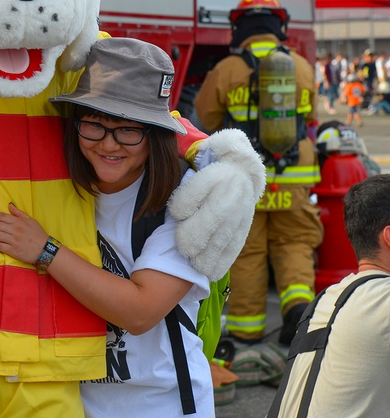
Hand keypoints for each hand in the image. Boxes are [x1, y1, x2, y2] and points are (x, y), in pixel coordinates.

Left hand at [0, 203, 49, 265]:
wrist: (45, 249)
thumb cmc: (38, 234)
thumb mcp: (30, 220)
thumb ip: (18, 213)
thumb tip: (9, 205)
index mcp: (17, 222)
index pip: (1, 216)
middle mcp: (14, 230)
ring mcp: (12, 240)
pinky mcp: (13, 250)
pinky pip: (0, 246)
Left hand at [169, 129, 262, 280]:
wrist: (243, 168)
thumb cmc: (210, 158)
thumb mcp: (200, 146)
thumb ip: (189, 146)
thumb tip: (191, 146)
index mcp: (219, 171)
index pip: (201, 188)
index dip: (185, 203)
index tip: (175, 212)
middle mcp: (232, 193)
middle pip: (215, 217)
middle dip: (196, 234)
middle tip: (182, 245)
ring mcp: (240, 213)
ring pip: (224, 236)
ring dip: (208, 253)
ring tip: (193, 264)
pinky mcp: (242, 228)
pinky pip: (233, 247)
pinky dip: (221, 261)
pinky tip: (208, 272)